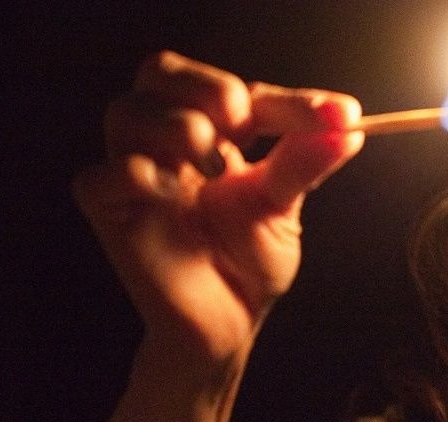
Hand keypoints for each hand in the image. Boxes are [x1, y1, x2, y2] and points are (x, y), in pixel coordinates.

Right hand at [74, 51, 362, 369]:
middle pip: (159, 72)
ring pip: (125, 113)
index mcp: (208, 131)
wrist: (227, 325)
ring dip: (177, 127)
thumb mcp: (284, 208)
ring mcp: (133, 174)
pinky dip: (138, 175)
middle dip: (208, 89)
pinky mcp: (108, 213)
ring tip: (214, 166)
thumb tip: (347, 126)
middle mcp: (164, 142)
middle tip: (244, 124)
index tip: (338, 115)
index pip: (229, 87)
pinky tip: (175, 197)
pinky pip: (100, 177)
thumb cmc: (247, 261)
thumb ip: (304, 163)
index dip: (283, 98)